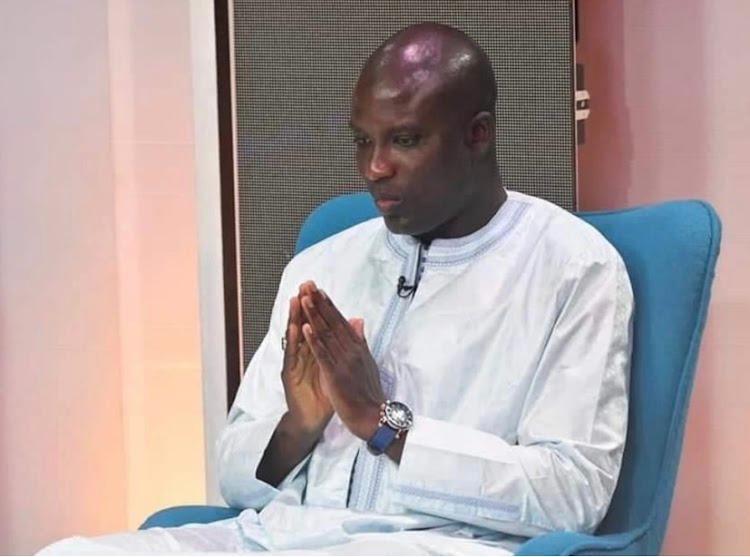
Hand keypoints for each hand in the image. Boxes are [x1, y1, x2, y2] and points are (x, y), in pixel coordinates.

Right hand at [281, 282, 333, 435]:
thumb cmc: (324, 395)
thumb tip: (354, 324)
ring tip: (297, 299)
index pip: (316, 325)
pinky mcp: (289, 375)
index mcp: (314, 351)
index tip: (320, 288)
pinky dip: (295, 341)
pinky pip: (293, 356)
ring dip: (295, 317)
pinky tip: (297, 327)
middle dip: (305, 305)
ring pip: (294, 337)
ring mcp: (294, 363)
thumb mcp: (336, 369)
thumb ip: (343, 346)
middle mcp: (302, 354)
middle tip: (305, 285)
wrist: (312, 420)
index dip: (318, 307)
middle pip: (303, 325)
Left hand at [300, 286, 384, 440]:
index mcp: (358, 348)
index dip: (330, 306)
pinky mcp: (335, 374)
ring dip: (314, 315)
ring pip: (326, 334)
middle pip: (333, 323)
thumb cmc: (368, 392)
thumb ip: (360, 341)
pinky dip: (314, 340)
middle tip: (309, 285)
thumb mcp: (367, 362)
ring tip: (305, 298)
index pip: (342, 322)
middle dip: (320, 303)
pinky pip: (323, 354)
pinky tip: (305, 328)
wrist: (373, 416)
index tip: (320, 291)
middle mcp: (352, 350)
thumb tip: (358, 320)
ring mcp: (344, 362)